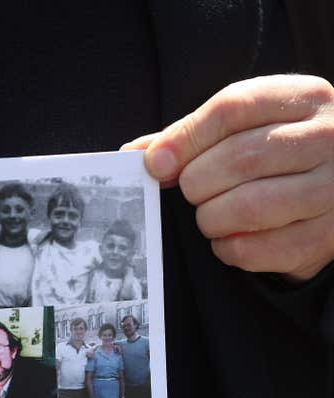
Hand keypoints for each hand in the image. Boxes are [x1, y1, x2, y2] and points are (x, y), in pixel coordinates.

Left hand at [123, 75, 333, 280]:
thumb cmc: (279, 157)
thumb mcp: (247, 129)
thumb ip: (193, 136)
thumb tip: (136, 155)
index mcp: (306, 97)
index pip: (233, 108)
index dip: (185, 139)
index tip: (155, 164)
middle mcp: (328, 137)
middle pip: (239, 158)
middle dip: (197, 183)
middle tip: (192, 193)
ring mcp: (332, 189)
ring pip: (249, 206)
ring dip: (212, 218)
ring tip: (210, 216)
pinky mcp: (325, 236)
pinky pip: (257, 248)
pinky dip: (228, 248)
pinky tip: (228, 239)